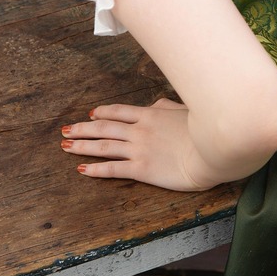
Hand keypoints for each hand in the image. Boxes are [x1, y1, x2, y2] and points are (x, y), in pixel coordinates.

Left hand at [61, 99, 219, 191]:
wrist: (210, 151)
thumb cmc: (202, 130)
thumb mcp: (184, 110)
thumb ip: (166, 108)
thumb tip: (155, 106)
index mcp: (150, 114)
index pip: (118, 111)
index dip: (102, 112)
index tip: (90, 114)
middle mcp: (139, 130)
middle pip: (104, 127)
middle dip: (82, 129)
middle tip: (65, 130)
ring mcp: (139, 149)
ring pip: (103, 146)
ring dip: (82, 146)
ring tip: (65, 146)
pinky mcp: (141, 169)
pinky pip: (113, 168)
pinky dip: (95, 168)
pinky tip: (82, 169)